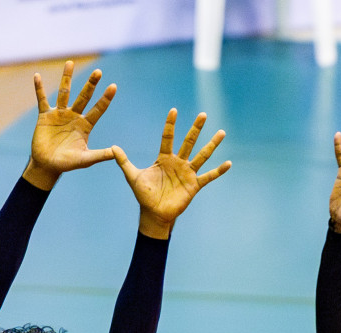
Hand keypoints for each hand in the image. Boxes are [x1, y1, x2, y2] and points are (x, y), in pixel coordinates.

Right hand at [23, 60, 116, 189]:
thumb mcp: (85, 159)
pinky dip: (39, 88)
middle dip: (91, 84)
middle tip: (98, 72)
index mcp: (85, 125)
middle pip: (84, 96)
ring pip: (64, 92)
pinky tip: (37, 76)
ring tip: (70, 62)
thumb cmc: (67, 163)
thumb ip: (99, 155)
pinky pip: (42, 99)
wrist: (48, 165)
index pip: (98, 109)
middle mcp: (74, 116)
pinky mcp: (45, 116)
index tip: (113, 86)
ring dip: (67, 78)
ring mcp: (60, 114)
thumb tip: (116, 152)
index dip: (105, 99)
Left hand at [111, 109, 230, 239]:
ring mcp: (187, 173)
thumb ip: (124, 162)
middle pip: (188, 142)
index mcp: (164, 158)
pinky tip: (229, 163)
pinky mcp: (194, 185)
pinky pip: (208, 176)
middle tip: (203, 114)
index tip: (173, 110)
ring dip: (211, 145)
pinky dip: (218, 171)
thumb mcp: (133, 177)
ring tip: (221, 132)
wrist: (153, 213)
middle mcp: (178, 162)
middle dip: (195, 129)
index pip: (167, 137)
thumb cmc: (144, 195)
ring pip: (202, 155)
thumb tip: (112, 147)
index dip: (170, 124)